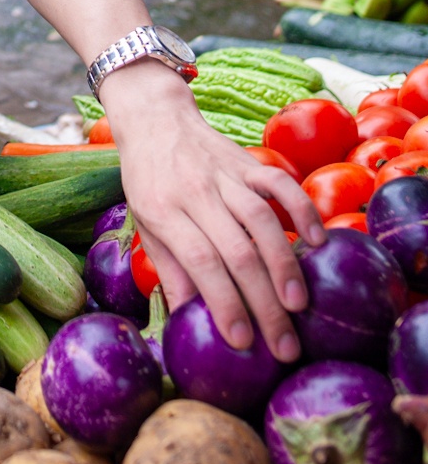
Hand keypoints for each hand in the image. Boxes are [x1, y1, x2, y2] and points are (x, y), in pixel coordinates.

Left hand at [99, 60, 324, 361]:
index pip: (200, 262)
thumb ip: (169, 270)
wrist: (155, 118)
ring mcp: (226, 175)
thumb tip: (187, 321)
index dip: (223, 303)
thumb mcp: (145, 224)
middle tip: (284, 345)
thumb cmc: (148, 179)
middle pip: (237, 252)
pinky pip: (280, 184)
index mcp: (165, 211)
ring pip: (262, 221)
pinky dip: (302, 209)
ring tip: (299, 305)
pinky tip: (317, 241)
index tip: (241, 342)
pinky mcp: (249, 160)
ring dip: (285, 265)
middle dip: (263, 304)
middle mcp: (197, 192)